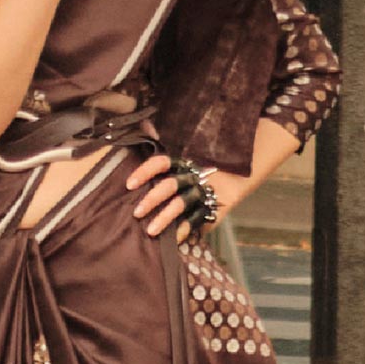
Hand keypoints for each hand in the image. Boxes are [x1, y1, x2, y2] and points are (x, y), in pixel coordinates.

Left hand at [125, 151, 246, 242]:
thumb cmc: (197, 168)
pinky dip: (183, 231)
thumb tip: (144, 123)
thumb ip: (161, 139)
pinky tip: (172, 240)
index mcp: (181, 163)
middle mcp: (190, 176)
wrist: (235, 178)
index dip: (145, 172)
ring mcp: (201, 193)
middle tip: (136, 212)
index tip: (129, 184)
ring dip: (164, 218)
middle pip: (169, 186)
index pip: (161, 163)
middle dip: (151, 199)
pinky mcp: (210, 210)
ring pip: (180, 205)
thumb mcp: (182, 156)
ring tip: (150, 232)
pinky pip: (195, 220)